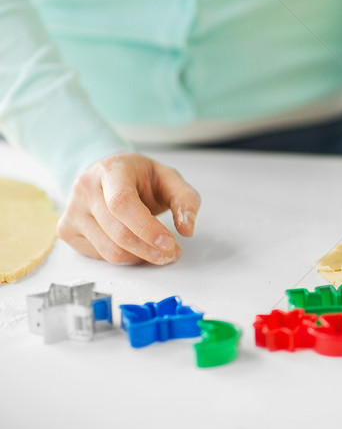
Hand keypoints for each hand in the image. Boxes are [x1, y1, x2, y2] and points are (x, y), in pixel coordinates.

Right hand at [58, 152, 200, 264]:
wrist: (105, 172)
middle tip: (172, 253)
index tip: (170, 243)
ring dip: (140, 258)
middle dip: (151, 250)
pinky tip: (135, 247)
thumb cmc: (138, 177)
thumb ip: (185, 199)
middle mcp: (85, 189)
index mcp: (111, 170)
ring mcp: (72, 210)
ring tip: (158, 251)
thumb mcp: (168, 177)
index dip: (147, 228)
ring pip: (109, 250)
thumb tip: (187, 229)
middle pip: (119, 233)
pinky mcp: (66, 230)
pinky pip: (99, 256)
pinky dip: (124, 258)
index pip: (122, 203)